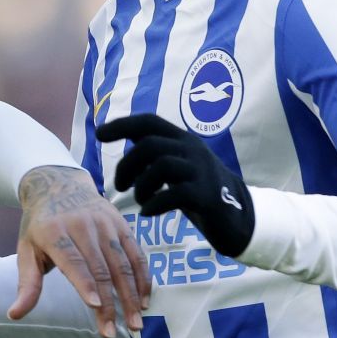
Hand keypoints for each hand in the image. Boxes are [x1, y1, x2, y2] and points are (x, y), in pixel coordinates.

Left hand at [12, 164, 149, 337]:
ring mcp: (105, 224)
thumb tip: (14, 315)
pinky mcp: (122, 224)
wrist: (59, 185)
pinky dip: (143, 279)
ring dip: (131, 296)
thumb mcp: (26, 250)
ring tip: (135, 324)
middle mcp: (82, 225)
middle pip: (100, 269)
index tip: (94, 306)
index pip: (73, 260)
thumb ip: (27, 283)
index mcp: (54, 232)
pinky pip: (136, 254)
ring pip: (122, 264)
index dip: (84, 283)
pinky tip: (144, 301)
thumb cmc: (39, 226)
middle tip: (113, 332)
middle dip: (109, 303)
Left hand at [97, 113, 253, 256]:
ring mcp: (201, 172)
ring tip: (140, 199)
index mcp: (183, 140)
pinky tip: (147, 212)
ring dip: (141, 186)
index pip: (150, 122)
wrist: (237, 215)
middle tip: (121, 186)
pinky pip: (175, 194)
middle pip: (150, 145)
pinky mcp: (207, 197)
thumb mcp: (177, 163)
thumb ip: (152, 149)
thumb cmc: (198, 188)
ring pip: (162, 166)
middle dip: (127, 166)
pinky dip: (154, 204)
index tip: (99, 135)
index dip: (122, 125)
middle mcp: (193, 151)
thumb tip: (116, 134)